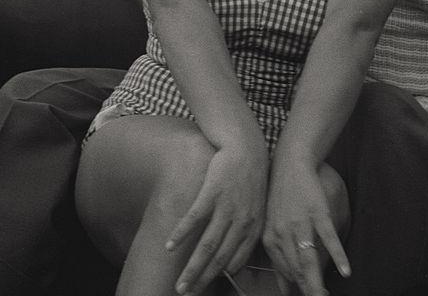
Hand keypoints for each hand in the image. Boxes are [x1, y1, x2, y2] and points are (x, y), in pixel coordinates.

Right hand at [168, 143, 268, 294]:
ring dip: (191, 267)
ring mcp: (225, 208)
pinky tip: (169, 246)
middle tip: (186, 293)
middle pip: (219, 259)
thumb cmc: (250, 177)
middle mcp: (241, 222)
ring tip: (179, 283)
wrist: (245, 146)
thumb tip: (236, 260)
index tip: (204, 289)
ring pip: (206, 245)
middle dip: (202, 280)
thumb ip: (248, 232)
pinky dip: (180, 234)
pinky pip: (194, 218)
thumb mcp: (258, 207)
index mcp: (253, 228)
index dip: (219, 278)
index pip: (234, 262)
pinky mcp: (211, 192)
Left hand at [262, 162, 349, 295]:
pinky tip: (345, 271)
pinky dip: (338, 255)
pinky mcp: (318, 211)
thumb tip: (286, 286)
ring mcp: (301, 222)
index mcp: (270, 238)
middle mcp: (283, 233)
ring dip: (317, 281)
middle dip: (308, 289)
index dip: (297, 287)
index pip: (285, 272)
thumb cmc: (282, 196)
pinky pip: (328, 237)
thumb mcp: (273, 224)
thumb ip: (279, 254)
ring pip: (308, 259)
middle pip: (296, 270)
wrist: (290, 162)